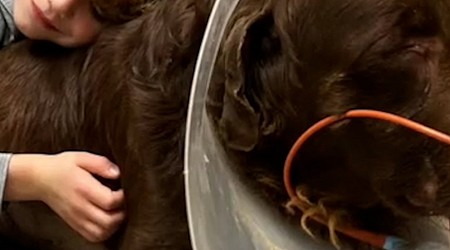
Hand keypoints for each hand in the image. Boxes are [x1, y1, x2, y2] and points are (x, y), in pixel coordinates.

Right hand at [6, 152, 125, 241]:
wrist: (39, 179)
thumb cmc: (62, 167)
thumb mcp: (82, 157)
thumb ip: (101, 164)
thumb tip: (117, 173)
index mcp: (83, 188)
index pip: (110, 201)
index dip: (123, 197)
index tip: (124, 190)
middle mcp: (80, 206)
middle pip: (108, 221)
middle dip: (122, 213)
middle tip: (124, 203)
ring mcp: (76, 218)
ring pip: (102, 232)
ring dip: (115, 225)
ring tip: (117, 212)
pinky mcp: (74, 224)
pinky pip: (93, 236)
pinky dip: (105, 232)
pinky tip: (108, 221)